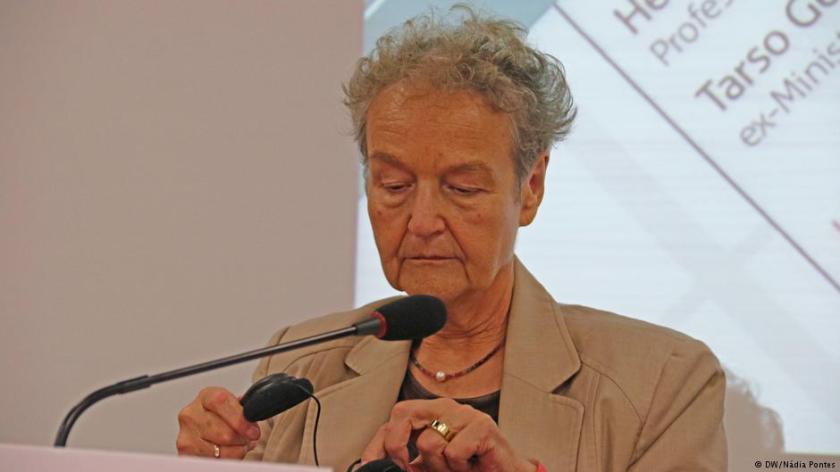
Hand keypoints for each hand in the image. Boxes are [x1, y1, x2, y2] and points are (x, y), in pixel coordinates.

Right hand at [176, 386, 260, 458]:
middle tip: (247, 439)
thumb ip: (244, 408)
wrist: (208, 431)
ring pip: (219, 449)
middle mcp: (191, 414)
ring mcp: (186, 434)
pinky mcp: (185, 453)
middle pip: (223, 432)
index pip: (220, 402)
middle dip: (241, 438)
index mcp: (206, 396)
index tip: (253, 431)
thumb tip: (254, 411)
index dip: (240, 418)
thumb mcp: (234, 406)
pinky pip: (213, 461)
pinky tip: (227, 451)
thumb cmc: (223, 416)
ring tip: (238, 445)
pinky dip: (226, 458)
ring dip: (235, 450)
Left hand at [361, 398, 534, 471]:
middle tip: (408, 468)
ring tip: (454, 469)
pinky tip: (470, 466)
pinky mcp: (482, 426)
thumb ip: (411, 462)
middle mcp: (445, 407)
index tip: (370, 465)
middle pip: (403, 414)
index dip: (378, 443)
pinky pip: (453, 450)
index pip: (395, 418)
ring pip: (428, 441)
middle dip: (397, 447)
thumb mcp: (432, 465)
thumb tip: (380, 467)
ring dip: (438, 467)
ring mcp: (464, 414)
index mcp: (431, 412)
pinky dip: (458, 467)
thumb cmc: (469, 468)